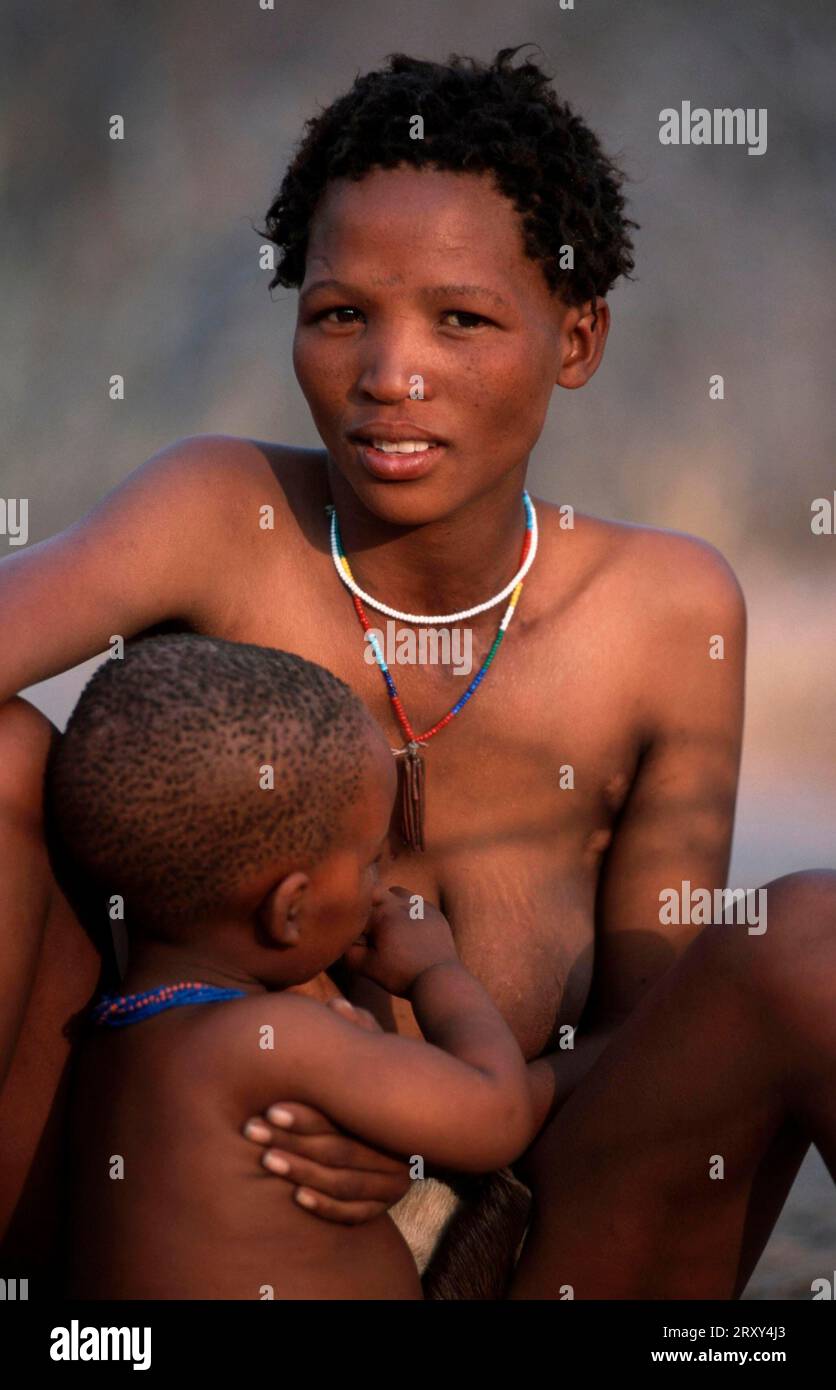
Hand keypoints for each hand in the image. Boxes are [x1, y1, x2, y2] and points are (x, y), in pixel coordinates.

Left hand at [242, 997, 410, 1222]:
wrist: (426, 1121)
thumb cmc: (385, 1080)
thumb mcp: (379, 1052)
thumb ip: (359, 1030)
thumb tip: (335, 1004)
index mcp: (388, 1113)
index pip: (342, 1118)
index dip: (304, 1115)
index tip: (268, 1108)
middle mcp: (396, 1149)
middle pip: (339, 1152)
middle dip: (291, 1141)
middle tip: (251, 1132)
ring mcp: (394, 1181)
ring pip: (345, 1184)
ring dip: (302, 1173)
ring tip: (265, 1161)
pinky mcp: (386, 1204)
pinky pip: (356, 1213)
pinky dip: (327, 1207)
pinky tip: (297, 1198)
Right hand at [343, 884, 457, 996]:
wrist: (439, 979)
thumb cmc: (401, 974)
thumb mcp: (366, 967)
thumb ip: (348, 951)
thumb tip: (341, 941)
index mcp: (382, 914)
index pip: (358, 908)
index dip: (352, 922)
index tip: (354, 937)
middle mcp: (402, 903)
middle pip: (376, 891)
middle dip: (368, 905)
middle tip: (367, 927)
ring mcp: (421, 906)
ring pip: (397, 892)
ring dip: (388, 903)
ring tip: (387, 924)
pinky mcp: (435, 914)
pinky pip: (416, 902)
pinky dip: (408, 909)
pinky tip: (407, 928)